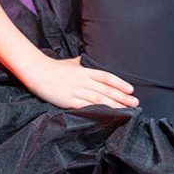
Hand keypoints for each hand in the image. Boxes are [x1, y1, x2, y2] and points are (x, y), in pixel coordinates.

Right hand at [21, 55, 137, 109]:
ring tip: (127, 110)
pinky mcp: (69, 101)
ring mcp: (77, 91)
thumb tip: (86, 59)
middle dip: (123, 97)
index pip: (107, 77)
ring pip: (100, 99)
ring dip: (115, 105)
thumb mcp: (71, 63)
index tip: (131, 89)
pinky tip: (108, 114)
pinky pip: (87, 106)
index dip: (120, 83)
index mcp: (86, 71)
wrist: (37, 72)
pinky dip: (99, 110)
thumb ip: (81, 63)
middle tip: (136, 102)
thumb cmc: (54, 67)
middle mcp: (84, 81)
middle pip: (107, 90)